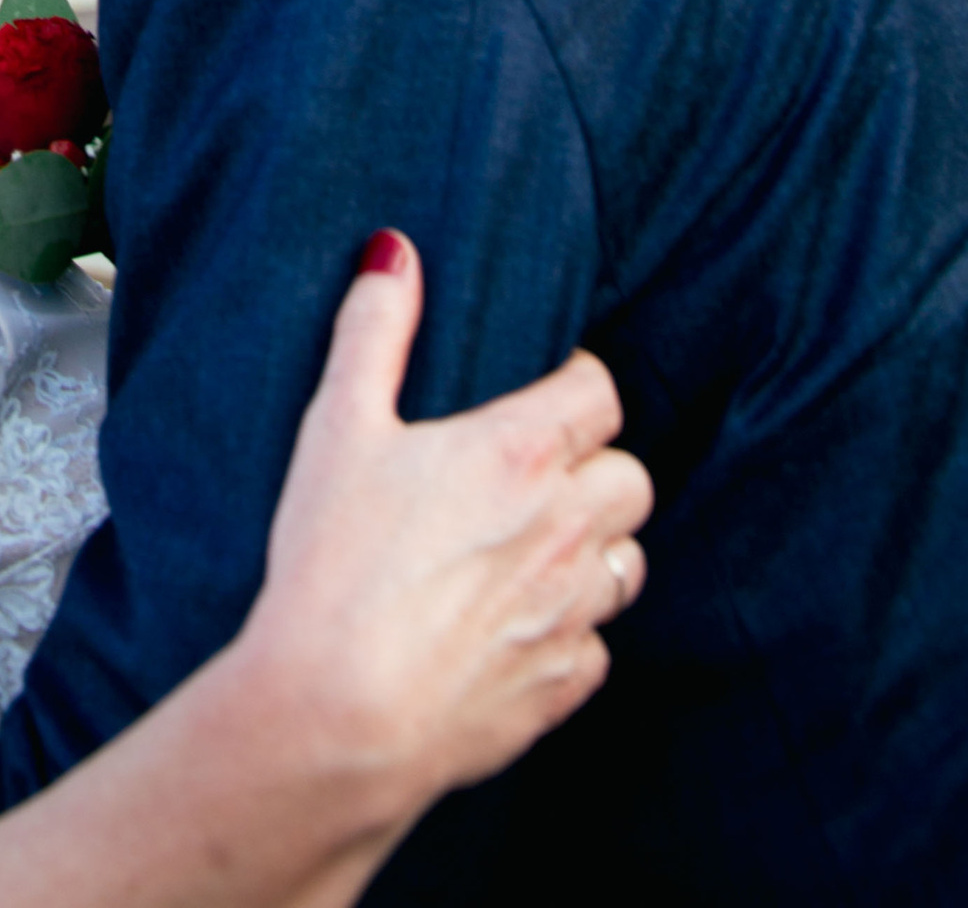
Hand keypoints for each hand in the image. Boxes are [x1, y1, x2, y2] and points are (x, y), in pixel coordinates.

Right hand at [232, 233, 650, 855]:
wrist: (340, 714)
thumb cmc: (333, 565)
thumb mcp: (336, 426)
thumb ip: (373, 331)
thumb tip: (395, 253)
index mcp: (521, 454)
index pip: (600, 392)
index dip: (576, 383)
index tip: (542, 389)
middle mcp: (567, 529)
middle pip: (633, 476)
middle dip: (598, 464)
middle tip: (540, 469)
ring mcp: (573, 614)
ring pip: (631, 562)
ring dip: (597, 545)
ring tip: (538, 543)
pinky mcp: (562, 687)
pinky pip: (600, 646)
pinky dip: (575, 628)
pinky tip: (521, 622)